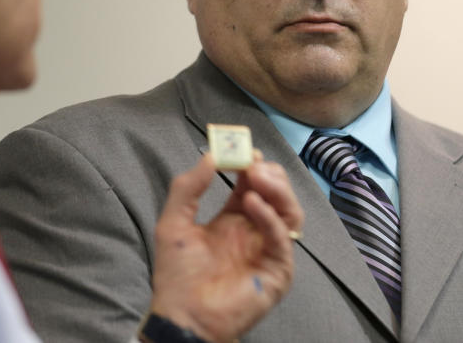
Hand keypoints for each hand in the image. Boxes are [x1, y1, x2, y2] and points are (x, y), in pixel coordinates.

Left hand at [147, 151, 302, 342]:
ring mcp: (268, 249)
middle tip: (252, 163)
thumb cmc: (177, 274)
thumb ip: (187, 187)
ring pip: (289, 211)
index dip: (250, 164)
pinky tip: (252, 203)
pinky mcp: (277, 269)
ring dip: (277, 189)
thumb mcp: (173, 222)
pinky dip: (271, 217)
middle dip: (268, 173)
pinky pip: (282, 238)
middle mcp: (255, 230)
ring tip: (256, 176)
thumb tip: (209, 155)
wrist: (181, 314)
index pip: (252, 184)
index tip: (243, 149)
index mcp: (233, 218)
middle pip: (277, 193)